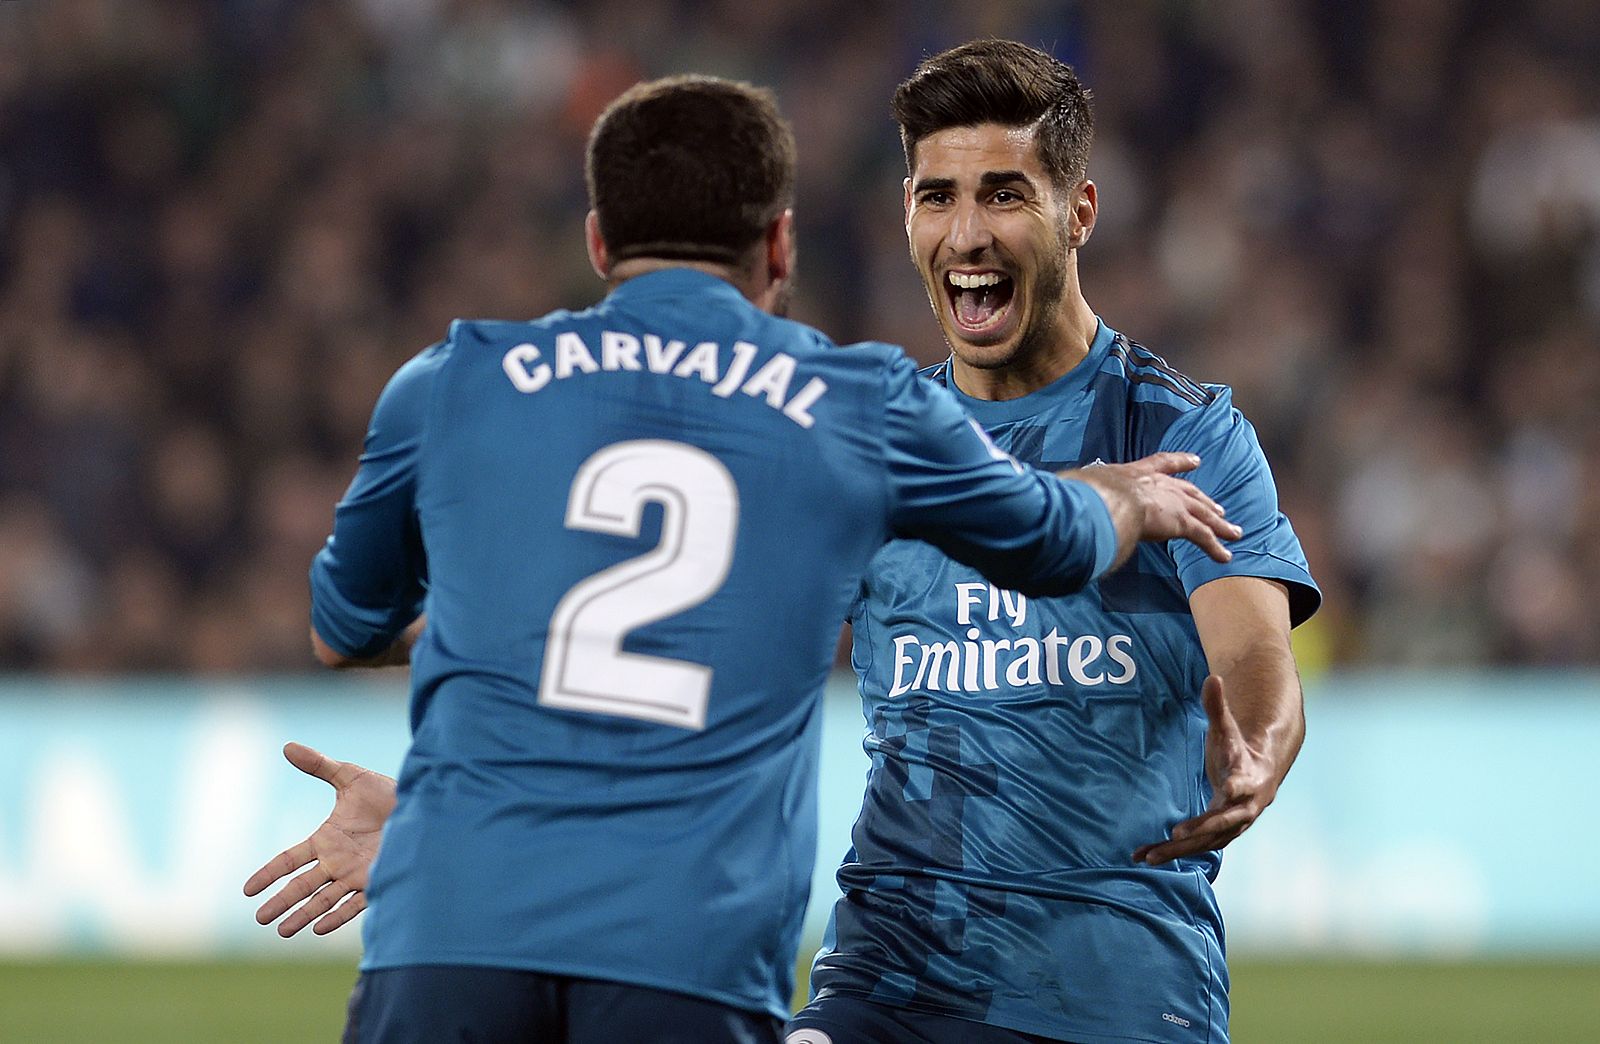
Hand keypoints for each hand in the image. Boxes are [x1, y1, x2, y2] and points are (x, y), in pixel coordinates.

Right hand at [243, 742, 396, 936]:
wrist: (422, 804)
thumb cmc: (386, 792)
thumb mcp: (350, 776)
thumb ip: (319, 765)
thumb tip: (287, 746)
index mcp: (325, 840)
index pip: (289, 860)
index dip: (268, 874)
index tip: (247, 890)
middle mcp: (336, 861)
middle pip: (301, 886)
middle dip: (281, 902)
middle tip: (260, 918)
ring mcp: (354, 874)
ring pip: (322, 899)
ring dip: (303, 915)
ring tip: (282, 931)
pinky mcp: (375, 881)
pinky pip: (353, 903)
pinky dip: (336, 915)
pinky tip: (318, 928)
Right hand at [1063, 452, 1240, 567]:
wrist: (1105, 500)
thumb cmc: (1086, 494)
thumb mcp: (1081, 489)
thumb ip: (1078, 496)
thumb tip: (1056, 504)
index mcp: (1134, 473)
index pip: (1161, 464)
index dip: (1179, 463)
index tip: (1195, 460)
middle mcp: (1158, 485)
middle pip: (1189, 492)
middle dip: (1205, 500)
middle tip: (1218, 508)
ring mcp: (1172, 503)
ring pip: (1203, 514)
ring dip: (1220, 525)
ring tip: (1234, 532)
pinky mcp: (1180, 524)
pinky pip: (1203, 537)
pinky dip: (1215, 547)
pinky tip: (1225, 557)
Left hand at [1133, 675, 1276, 864]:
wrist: (1260, 773)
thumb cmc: (1238, 747)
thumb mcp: (1228, 727)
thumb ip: (1217, 705)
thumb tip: (1213, 677)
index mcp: (1248, 781)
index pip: (1242, 788)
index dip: (1235, 791)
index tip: (1226, 791)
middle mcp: (1243, 809)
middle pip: (1222, 823)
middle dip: (1200, 829)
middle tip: (1175, 834)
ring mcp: (1231, 826)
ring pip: (1205, 843)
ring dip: (1177, 850)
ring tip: (1146, 856)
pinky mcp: (1217, 836)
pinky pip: (1194, 848)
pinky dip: (1172, 852)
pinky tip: (1145, 856)